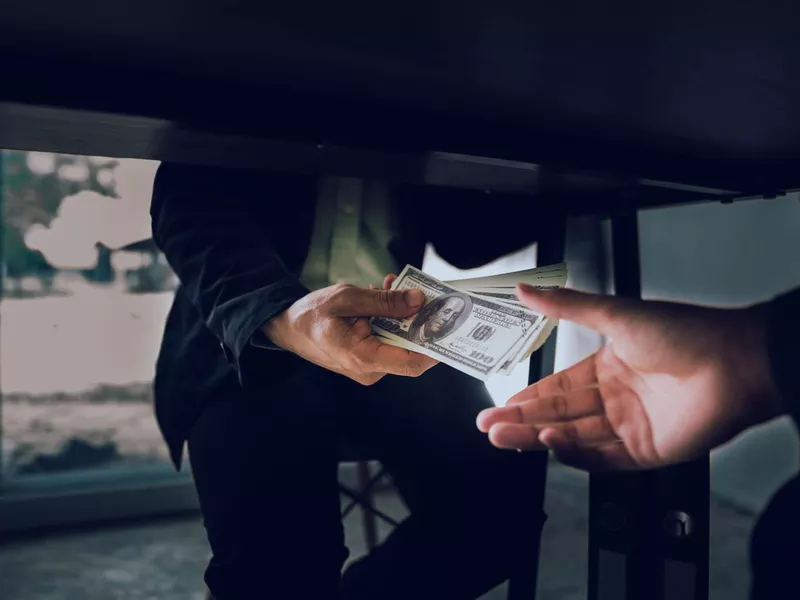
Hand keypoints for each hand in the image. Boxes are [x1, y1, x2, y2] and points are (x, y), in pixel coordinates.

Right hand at [264, 283, 436, 384]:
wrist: (287, 327)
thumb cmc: (311, 315)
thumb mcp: (348, 298)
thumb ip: (384, 301)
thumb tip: (418, 300)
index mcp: (362, 357)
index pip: (411, 363)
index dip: (435, 347)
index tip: (449, 327)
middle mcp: (369, 368)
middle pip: (408, 349)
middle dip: (415, 319)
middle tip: (418, 291)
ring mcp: (368, 366)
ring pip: (398, 341)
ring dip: (399, 314)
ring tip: (388, 287)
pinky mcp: (367, 359)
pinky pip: (387, 340)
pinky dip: (388, 319)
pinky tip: (379, 298)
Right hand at [476, 285, 785, 469]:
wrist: (736, 363)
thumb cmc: (684, 333)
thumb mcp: (615, 314)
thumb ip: (566, 306)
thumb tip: (526, 290)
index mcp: (608, 367)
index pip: (557, 388)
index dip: (526, 396)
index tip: (497, 404)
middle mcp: (616, 399)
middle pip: (559, 415)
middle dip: (521, 421)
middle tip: (489, 427)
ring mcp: (630, 427)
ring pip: (573, 437)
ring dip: (537, 437)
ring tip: (505, 437)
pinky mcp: (646, 452)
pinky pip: (602, 458)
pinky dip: (573, 454)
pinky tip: (549, 444)